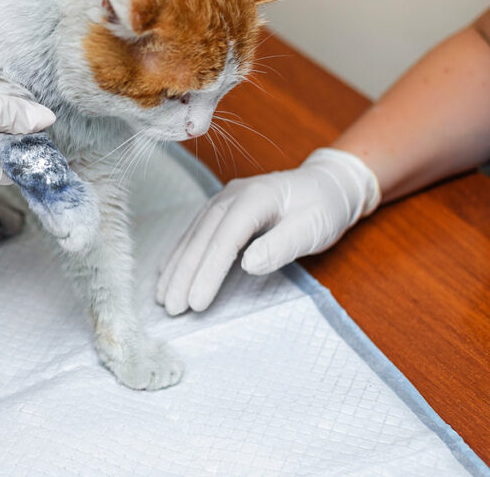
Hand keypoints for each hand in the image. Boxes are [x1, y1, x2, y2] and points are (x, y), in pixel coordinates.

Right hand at [157, 148, 379, 313]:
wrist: (327, 183)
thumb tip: (249, 264)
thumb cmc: (324, 206)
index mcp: (255, 198)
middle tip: (171, 307)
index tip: (196, 302)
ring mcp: (223, 199)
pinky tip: (166, 271)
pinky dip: (180, 254)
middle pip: (201, 238)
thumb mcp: (312, 227)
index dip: (208, 272)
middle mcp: (231, 195)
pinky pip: (196, 232)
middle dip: (183, 274)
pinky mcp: (222, 208)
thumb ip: (281, 245)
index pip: (225, 239)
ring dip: (176, 267)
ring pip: (193, 236)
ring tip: (162, 296)